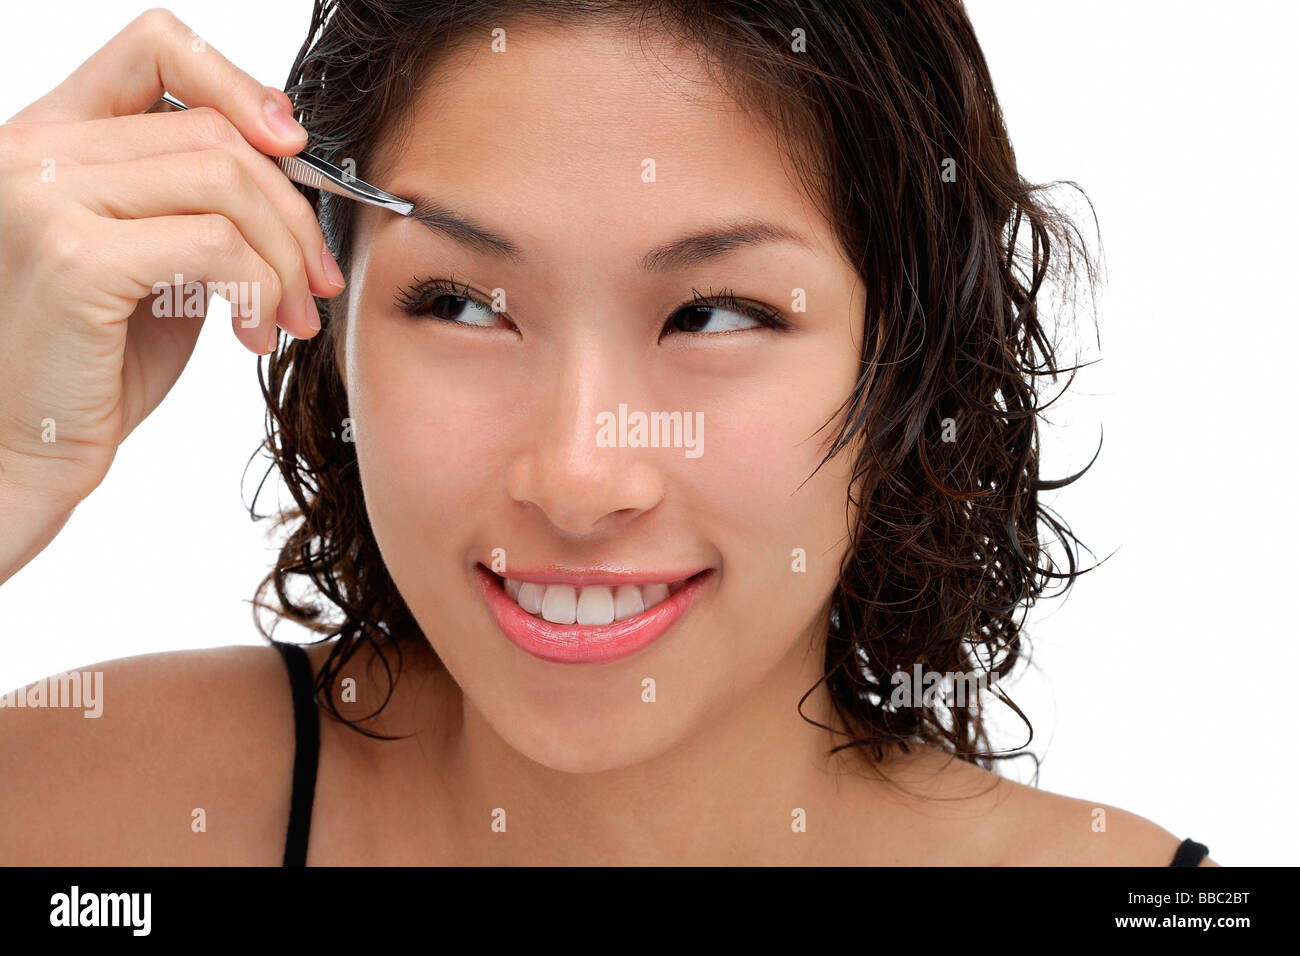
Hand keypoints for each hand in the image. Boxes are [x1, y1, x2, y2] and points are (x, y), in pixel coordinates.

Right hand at [0, 7, 344, 513]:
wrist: (26, 446)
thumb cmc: (94, 359)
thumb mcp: (153, 256)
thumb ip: (195, 197)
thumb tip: (287, 153)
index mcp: (52, 135)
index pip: (154, 47)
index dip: (239, 84)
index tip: (294, 149)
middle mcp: (34, 149)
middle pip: (214, 130)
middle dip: (291, 210)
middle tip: (317, 281)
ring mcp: (44, 196)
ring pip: (225, 181)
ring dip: (285, 257)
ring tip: (289, 316)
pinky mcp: (73, 257)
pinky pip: (217, 245)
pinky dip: (261, 290)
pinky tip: (253, 335)